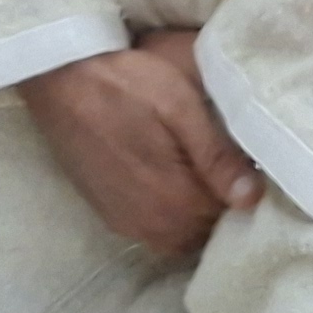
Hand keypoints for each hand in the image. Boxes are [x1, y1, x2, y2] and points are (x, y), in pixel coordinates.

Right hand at [18, 30, 261, 256]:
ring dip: (194, 213)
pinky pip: (151, 229)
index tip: (249, 163)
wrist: (60, 77)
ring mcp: (125, 223)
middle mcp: (150, 225)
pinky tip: (171, 180)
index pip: (229, 217)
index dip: (243, 191)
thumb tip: (252, 198)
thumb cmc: (125, 83)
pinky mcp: (107, 213)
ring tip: (201, 172)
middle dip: (219, 205)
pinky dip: (168, 214)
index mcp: (174, 202)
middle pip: (204, 231)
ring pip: (178, 235)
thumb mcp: (180, 106)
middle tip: (229, 165)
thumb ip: (216, 156)